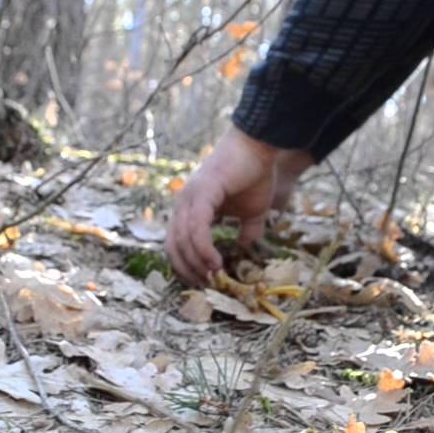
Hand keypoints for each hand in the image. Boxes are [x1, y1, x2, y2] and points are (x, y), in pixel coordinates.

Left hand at [166, 127, 312, 286]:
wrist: (259, 147)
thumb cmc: (255, 174)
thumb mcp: (253, 212)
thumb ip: (247, 231)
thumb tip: (246, 249)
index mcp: (191, 208)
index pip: (176, 243)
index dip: (186, 265)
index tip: (204, 281)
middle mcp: (184, 204)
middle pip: (173, 246)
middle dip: (188, 270)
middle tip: (206, 286)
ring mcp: (190, 198)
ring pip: (183, 240)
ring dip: (196, 263)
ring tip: (213, 276)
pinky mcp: (201, 193)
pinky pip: (196, 228)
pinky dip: (203, 249)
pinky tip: (216, 262)